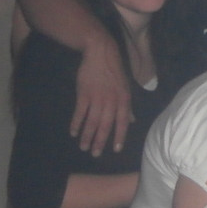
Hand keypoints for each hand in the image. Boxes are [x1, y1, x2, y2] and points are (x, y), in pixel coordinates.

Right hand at [73, 38, 132, 155]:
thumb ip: (128, 106)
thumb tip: (132, 121)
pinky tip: (73, 133)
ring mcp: (97, 98)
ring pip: (92, 121)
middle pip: (106, 125)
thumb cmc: (115, 71)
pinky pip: (80, 112)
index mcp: (124, 100)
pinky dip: (76, 123)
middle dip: (100, 141)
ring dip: (87, 136)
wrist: (101, 53)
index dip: (120, 136)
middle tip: (95, 154)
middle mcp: (112, 101)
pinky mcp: (84, 93)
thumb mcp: (126, 87)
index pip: (123, 122)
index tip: (116, 149)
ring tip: (83, 147)